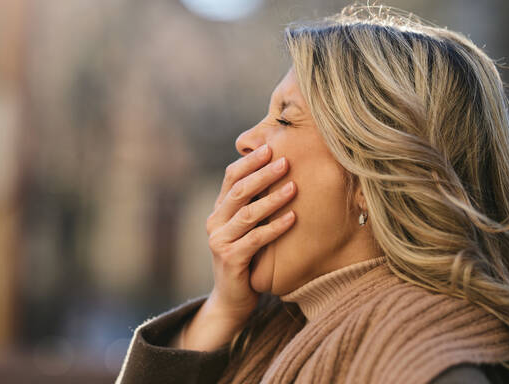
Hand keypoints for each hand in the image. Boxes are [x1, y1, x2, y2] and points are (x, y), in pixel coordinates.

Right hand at [204, 144, 296, 321]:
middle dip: (262, 173)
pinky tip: (293, 217)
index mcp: (218, 211)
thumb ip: (253, 206)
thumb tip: (279, 173)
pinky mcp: (230, 260)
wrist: (232, 300)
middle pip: (238, 191)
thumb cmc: (246, 260)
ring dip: (272, 198)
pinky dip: (275, 227)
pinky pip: (255, 239)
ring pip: (247, 213)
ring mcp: (220, 242)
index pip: (230, 178)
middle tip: (285, 160)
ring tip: (294, 186)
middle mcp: (215, 223)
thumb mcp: (246, 229)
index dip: (250, 161)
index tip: (271, 148)